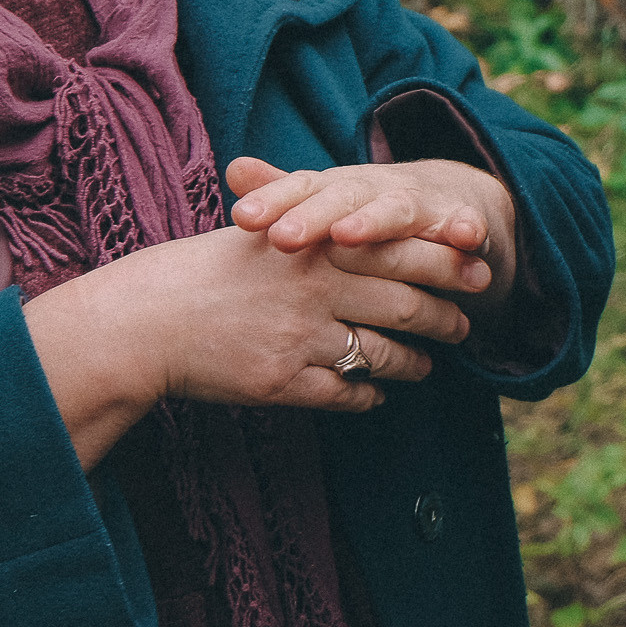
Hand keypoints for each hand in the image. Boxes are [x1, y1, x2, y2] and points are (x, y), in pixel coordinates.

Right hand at [23, 218, 475, 468]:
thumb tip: (372, 231)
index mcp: (314, 246)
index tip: (477, 268)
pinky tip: (378, 394)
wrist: (148, 321)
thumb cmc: (205, 272)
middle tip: (465, 325)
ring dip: (414, 364)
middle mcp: (315, 289)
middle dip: (444, 317)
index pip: (400, 251)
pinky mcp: (284, 382)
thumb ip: (320, 231)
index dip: (447, 262)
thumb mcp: (265, 235)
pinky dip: (370, 396)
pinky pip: (346, 395)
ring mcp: (301, 338)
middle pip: (406, 306)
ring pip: (384, 356)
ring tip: (428, 366)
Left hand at [226, 156, 516, 319]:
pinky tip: (465, 238)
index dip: (273, 202)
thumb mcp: (331, 203)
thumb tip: (231, 169)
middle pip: (342, 200)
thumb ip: (286, 193)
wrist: (457, 198)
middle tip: (283, 238)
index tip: (240, 220)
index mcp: (339, 190)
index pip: (302, 190)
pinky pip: (465, 226)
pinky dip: (466, 229)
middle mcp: (377, 191)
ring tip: (348, 235)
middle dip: (313, 217)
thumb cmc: (375, 210)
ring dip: (374, 222)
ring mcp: (422, 204)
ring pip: (397, 212)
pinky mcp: (463, 221)